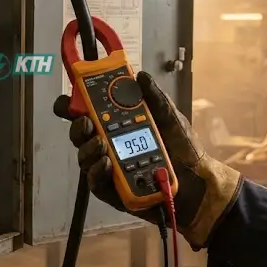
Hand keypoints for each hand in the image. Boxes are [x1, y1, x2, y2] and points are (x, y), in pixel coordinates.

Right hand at [53, 72, 241, 247]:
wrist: (197, 183)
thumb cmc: (183, 148)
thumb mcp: (171, 117)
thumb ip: (155, 97)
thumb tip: (141, 76)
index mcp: (118, 123)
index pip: (87, 111)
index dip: (72, 104)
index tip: (69, 100)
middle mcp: (108, 143)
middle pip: (80, 134)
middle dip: (78, 126)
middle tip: (87, 122)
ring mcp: (108, 167)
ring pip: (84, 157)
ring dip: (88, 148)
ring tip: (101, 144)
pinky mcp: (112, 190)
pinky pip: (95, 182)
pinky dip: (97, 171)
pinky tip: (107, 164)